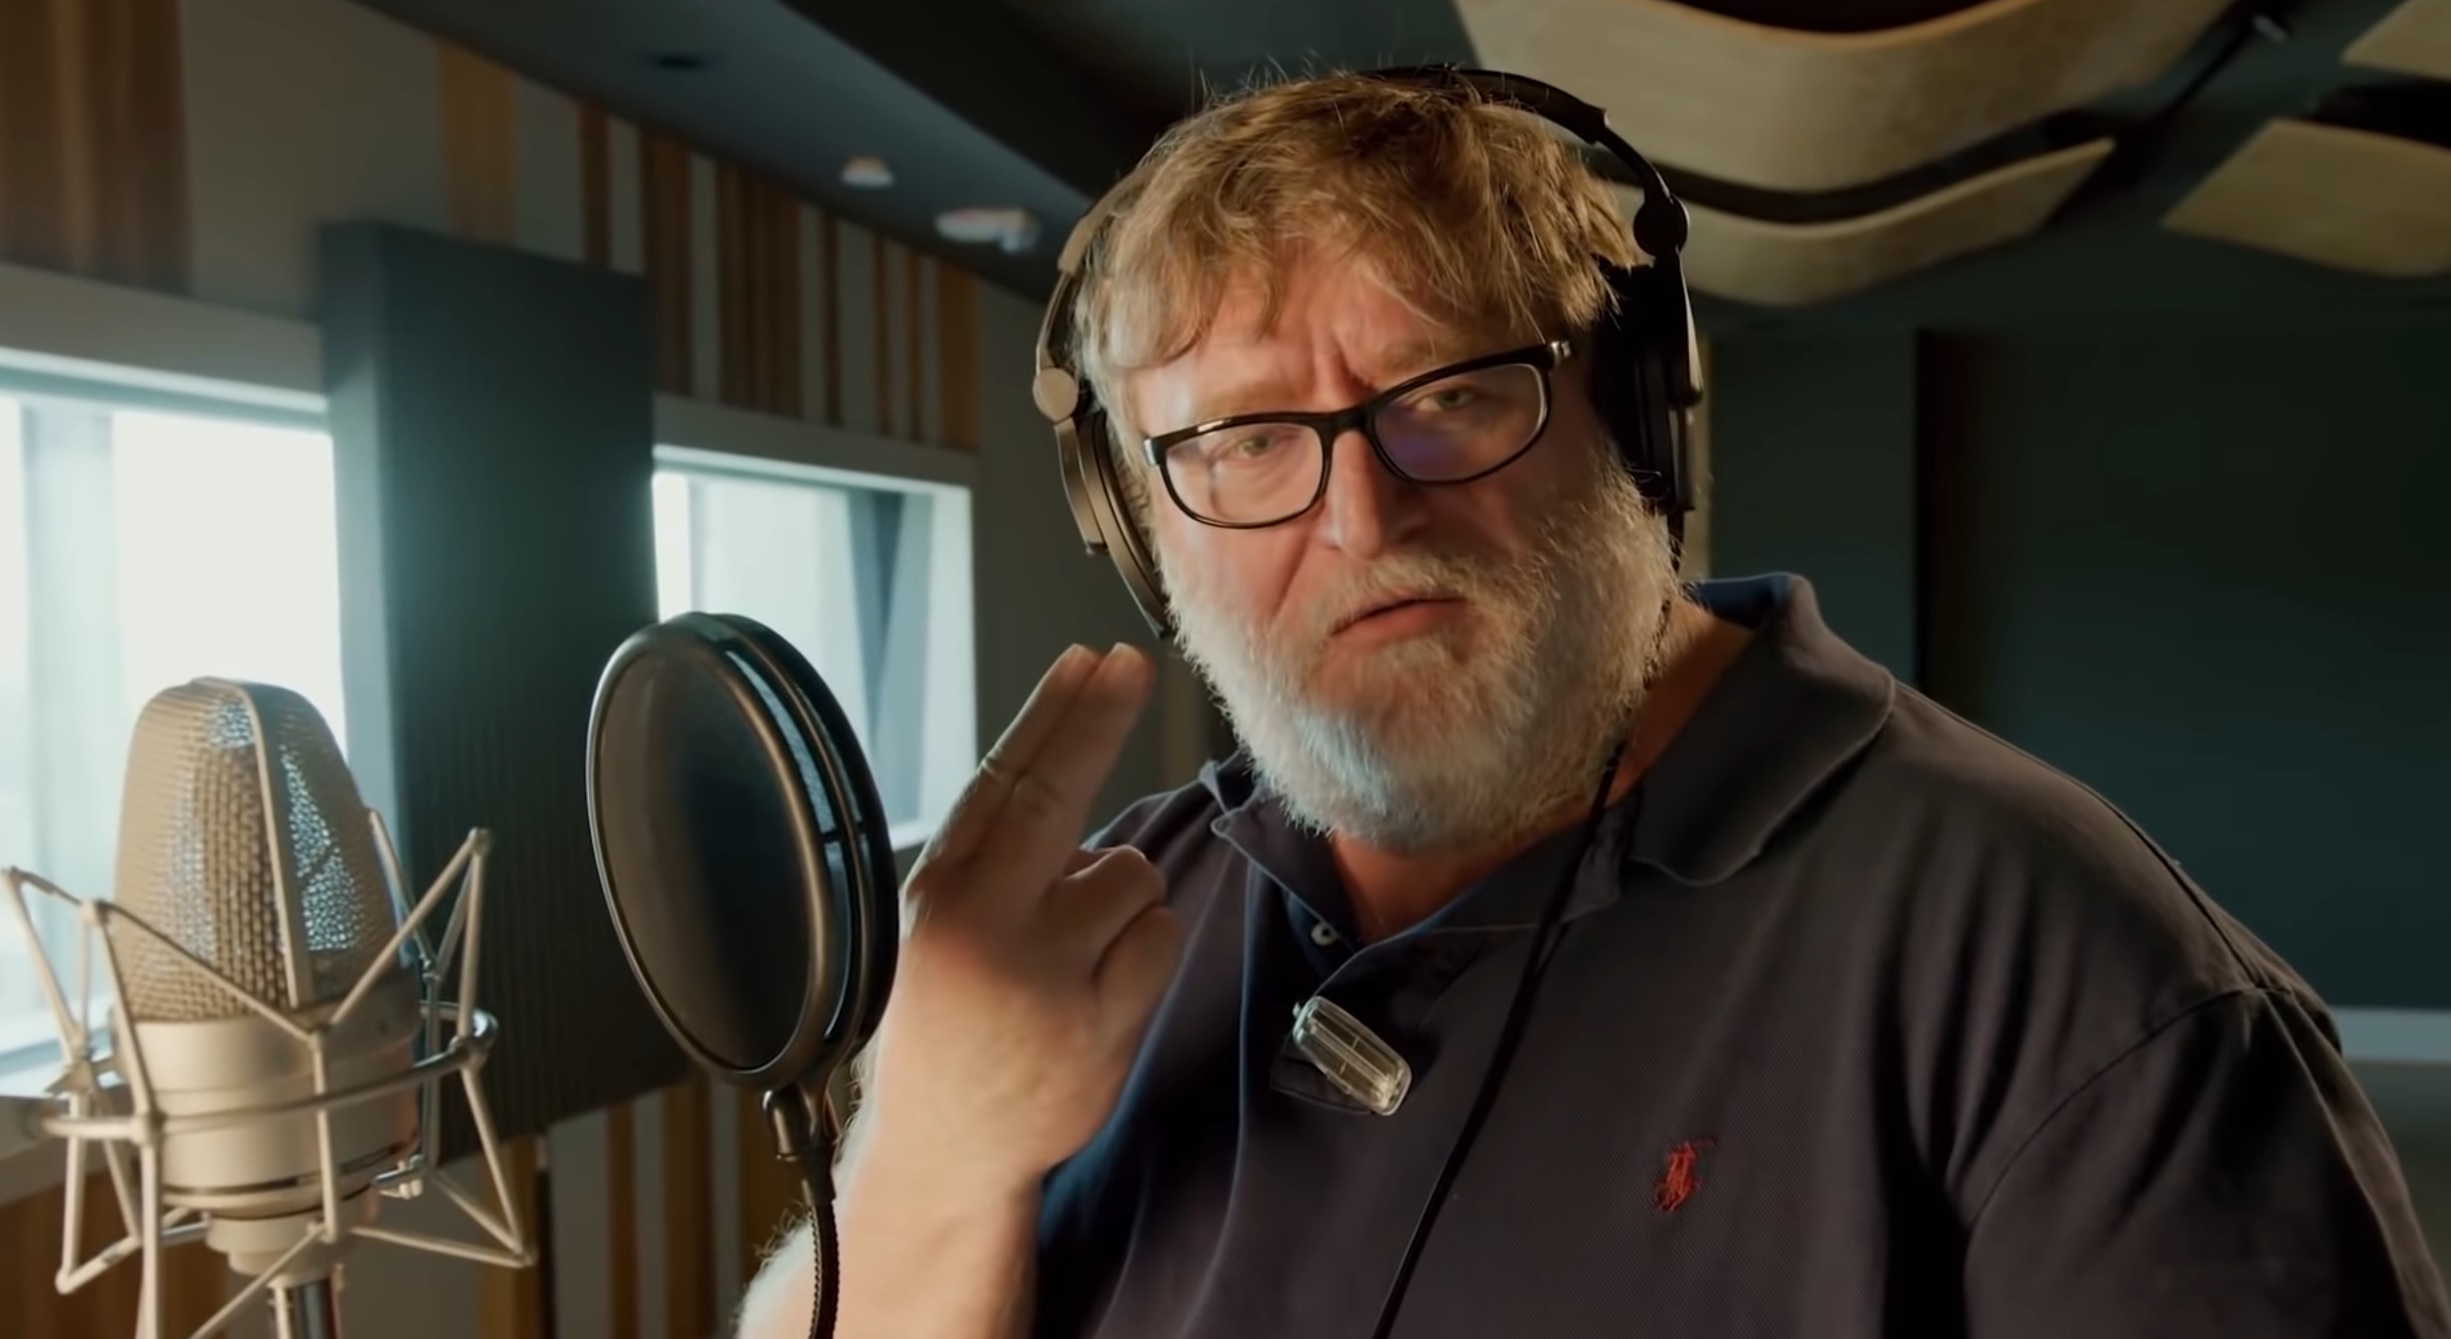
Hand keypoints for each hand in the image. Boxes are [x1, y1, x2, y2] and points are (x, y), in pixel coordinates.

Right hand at [856, 643, 1182, 1194]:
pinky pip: (1158, 940)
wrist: (946, 1152)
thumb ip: (997, 858)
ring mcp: (1042, 979)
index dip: (1052, 713)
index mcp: (941, 894)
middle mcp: (984, 927)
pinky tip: (1097, 996)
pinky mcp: (1097, 1026)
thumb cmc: (951, 1024)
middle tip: (1131, 664)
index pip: (1002, 780)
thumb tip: (1067, 766)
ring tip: (1070, 960)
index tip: (1089, 659)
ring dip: (1119, 905)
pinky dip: (1142, 955)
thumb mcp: (942, 929)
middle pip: (1058, 797)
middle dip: (1097, 719)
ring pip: (1129, 876)